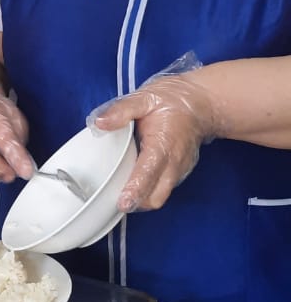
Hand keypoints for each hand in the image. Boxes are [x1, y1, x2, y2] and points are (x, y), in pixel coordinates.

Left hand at [90, 74, 219, 210]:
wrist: (202, 103)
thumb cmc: (172, 101)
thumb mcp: (144, 98)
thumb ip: (121, 110)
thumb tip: (100, 123)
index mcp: (163, 144)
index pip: (149, 174)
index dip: (135, 191)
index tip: (122, 203)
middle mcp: (174, 162)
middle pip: (156, 197)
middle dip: (136, 203)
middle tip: (114, 199)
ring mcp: (179, 170)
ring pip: (160, 196)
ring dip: (142, 199)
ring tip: (122, 191)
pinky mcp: (180, 173)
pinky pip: (164, 189)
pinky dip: (150, 190)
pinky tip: (136, 179)